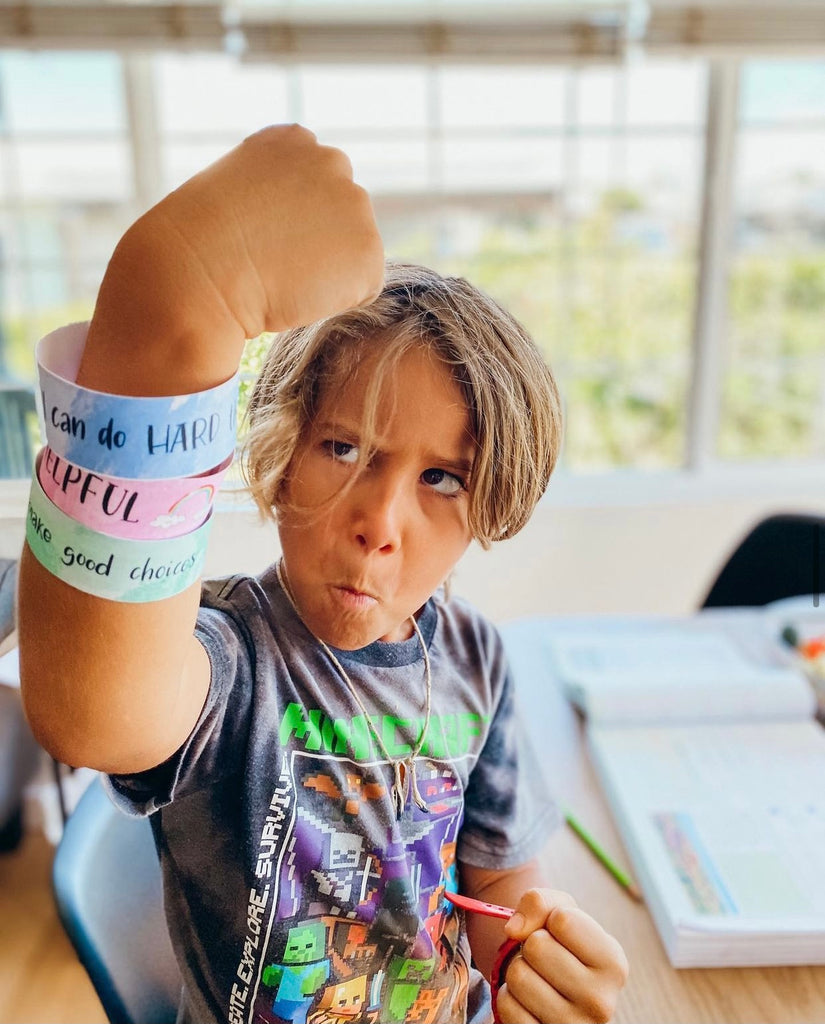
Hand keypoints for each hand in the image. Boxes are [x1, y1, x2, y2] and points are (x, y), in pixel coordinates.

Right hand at [84, 125, 383, 390]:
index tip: (258, 235)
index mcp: (292, 140)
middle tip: (271, 261)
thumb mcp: (232, 194)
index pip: (311, 187)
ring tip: (281, 276)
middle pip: (340, 217)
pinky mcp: (369, 251)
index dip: (287, 223)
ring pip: (352, 253)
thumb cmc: (197, 245)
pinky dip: (336, 300)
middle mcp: (331, 161)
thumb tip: (298, 231)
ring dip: (327, 271)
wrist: (199, 273)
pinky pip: (362, 287)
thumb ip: (274, 197)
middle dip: (316, 242)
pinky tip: (298, 293)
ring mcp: (355, 204)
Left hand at [496, 888, 628, 1023]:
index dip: (550, 920)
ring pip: (519, 976)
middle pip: (537, 947)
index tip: (560, 936)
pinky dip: (509, 997)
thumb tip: (514, 929)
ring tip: (537, 978)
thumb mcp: (561, 911)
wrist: (555, 989)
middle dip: (532, 945)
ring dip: (518, 970)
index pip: (563, 920)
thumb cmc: (561, 944)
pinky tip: (528, 1001)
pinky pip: (507, 1007)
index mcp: (614, 964)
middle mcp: (601, 1002)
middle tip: (545, 959)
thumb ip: (539, 901)